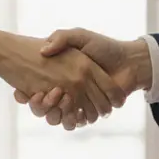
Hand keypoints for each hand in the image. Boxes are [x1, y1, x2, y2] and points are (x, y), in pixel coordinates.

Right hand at [12, 28, 151, 128]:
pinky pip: (76, 121)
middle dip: (41, 105)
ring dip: (55, 113)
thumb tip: (43, 51)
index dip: (33, 94)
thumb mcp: (79, 36)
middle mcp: (67, 91)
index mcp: (60, 76)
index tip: (29, 91)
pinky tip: (72, 109)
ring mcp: (79, 103)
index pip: (37, 90)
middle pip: (45, 107)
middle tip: (43, 94)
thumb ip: (61, 38)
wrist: (130, 61)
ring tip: (60, 99)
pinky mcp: (91, 111)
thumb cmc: (104, 47)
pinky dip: (73, 119)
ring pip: (58, 117)